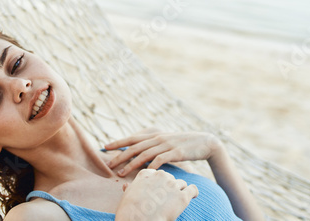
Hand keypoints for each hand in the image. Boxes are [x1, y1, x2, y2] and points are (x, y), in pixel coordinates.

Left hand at [105, 131, 221, 176]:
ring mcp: (167, 145)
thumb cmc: (184, 144)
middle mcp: (158, 138)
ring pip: (144, 154)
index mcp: (155, 135)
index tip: (105, 147)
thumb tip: (140, 151)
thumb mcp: (167, 141)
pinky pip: (160, 160)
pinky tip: (144, 174)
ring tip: (120, 172)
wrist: (204, 142)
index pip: (132, 138)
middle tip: (108, 164)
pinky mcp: (176, 152)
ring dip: (131, 164)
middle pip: (135, 147)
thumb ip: (154, 144)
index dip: (118, 142)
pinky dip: (151, 166)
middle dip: (120, 155)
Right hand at [115, 169, 197, 220]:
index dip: (160, 183)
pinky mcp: (182, 196)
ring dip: (180, 191)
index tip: (159, 192)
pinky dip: (193, 193)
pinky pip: (193, 190)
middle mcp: (161, 175)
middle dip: (170, 188)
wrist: (138, 220)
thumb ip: (130, 188)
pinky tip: (192, 197)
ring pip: (182, 184)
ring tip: (175, 202)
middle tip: (166, 200)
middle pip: (171, 178)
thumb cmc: (130, 211)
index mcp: (147, 174)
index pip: (158, 174)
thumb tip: (127, 186)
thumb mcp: (127, 195)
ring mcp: (172, 185)